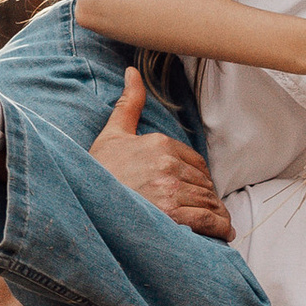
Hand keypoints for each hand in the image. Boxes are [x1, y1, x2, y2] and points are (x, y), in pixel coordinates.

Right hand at [90, 68, 234, 238]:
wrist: (82, 203)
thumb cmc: (98, 172)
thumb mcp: (112, 135)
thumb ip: (129, 104)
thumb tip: (133, 72)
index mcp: (159, 144)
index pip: (196, 163)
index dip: (197, 179)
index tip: (193, 192)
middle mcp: (167, 164)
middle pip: (204, 183)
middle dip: (205, 198)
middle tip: (203, 212)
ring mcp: (170, 191)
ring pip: (208, 201)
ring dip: (215, 215)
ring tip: (215, 226)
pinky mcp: (173, 216)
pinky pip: (208, 220)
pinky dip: (220, 228)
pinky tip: (223, 233)